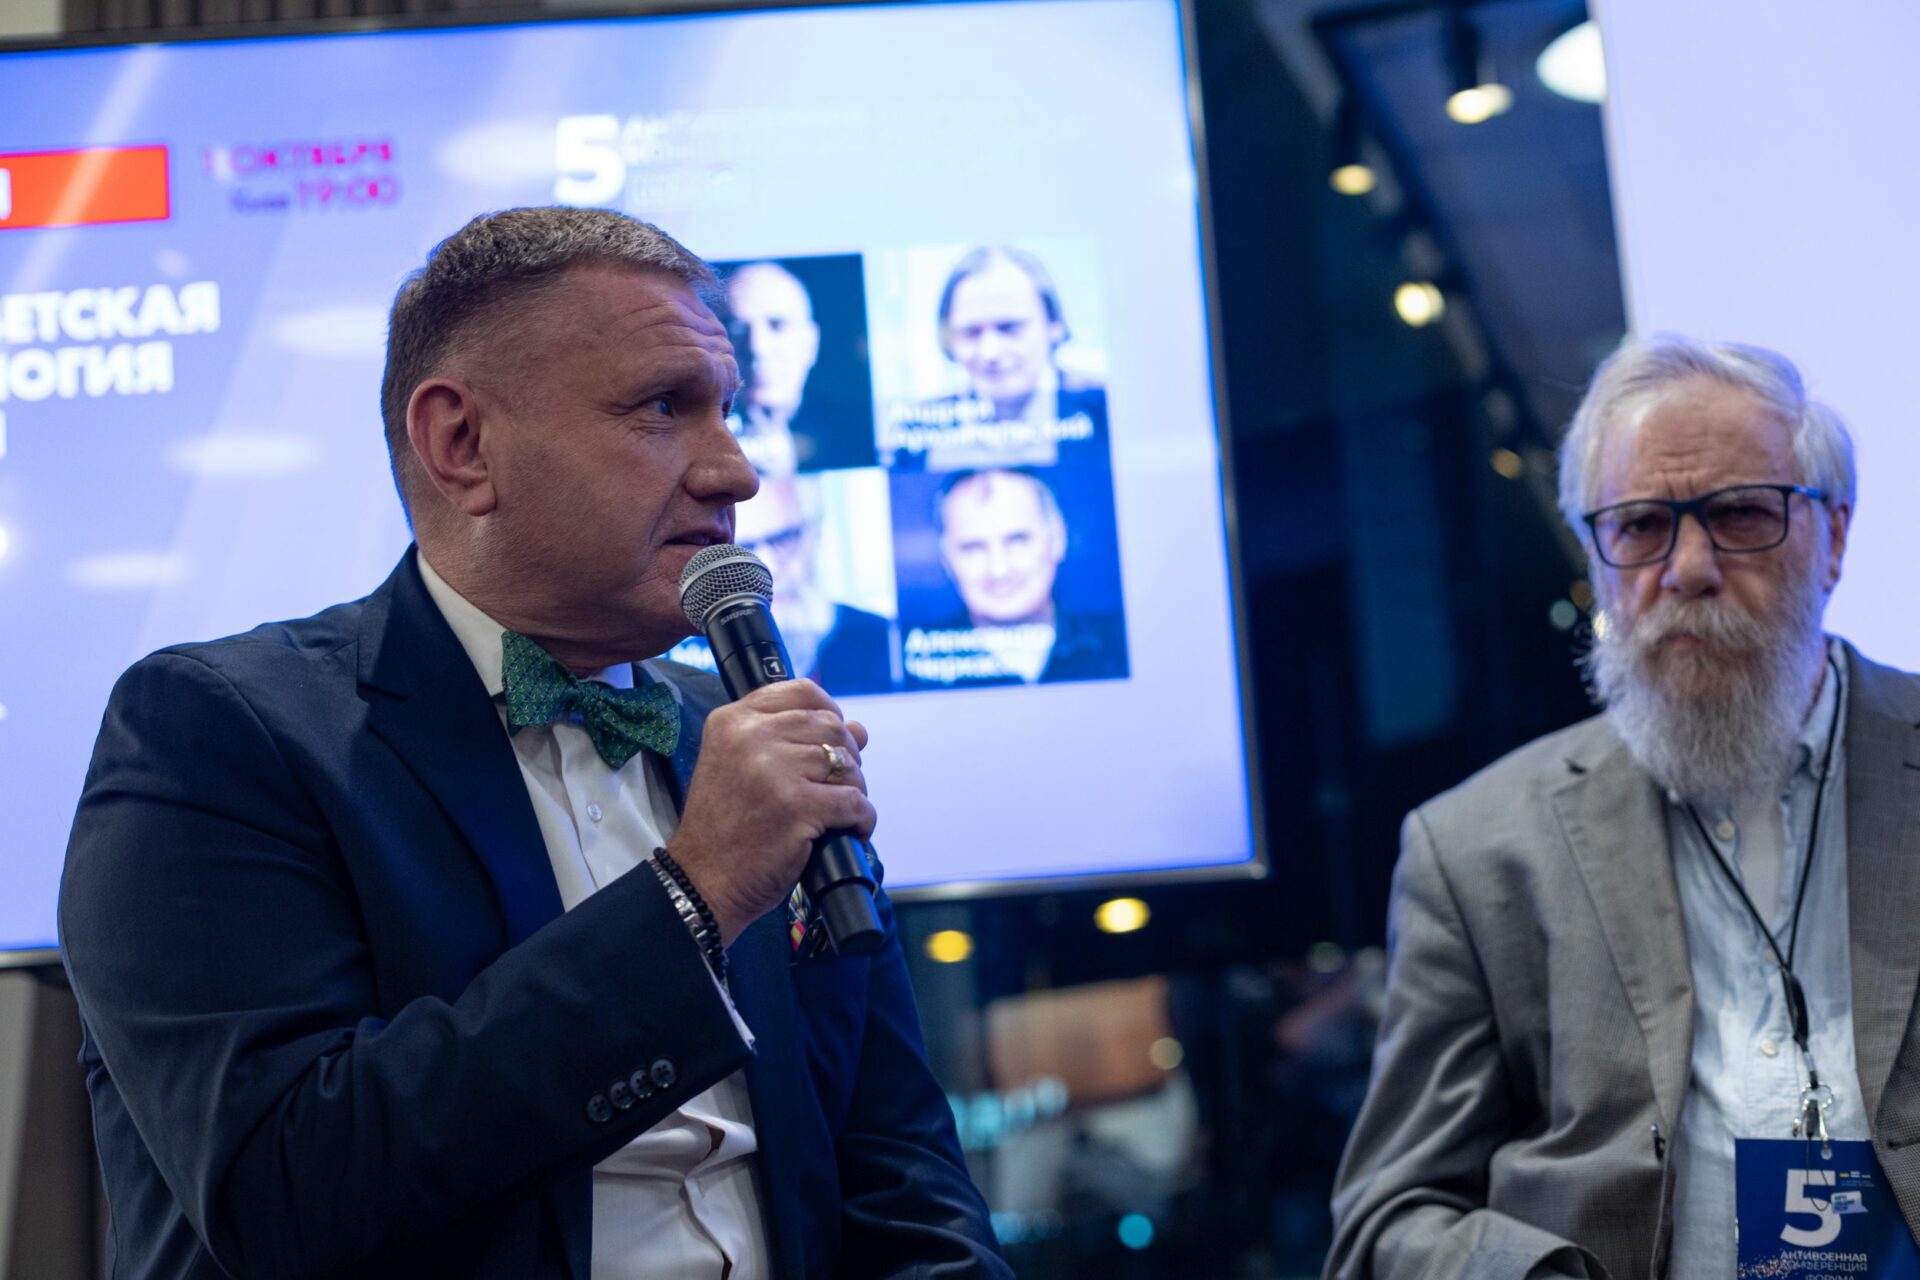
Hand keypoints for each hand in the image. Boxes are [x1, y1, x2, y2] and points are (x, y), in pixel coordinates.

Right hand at [666, 680, 873, 946]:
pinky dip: (862, 819)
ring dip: (854, 790)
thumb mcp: (743, 767)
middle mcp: (750, 737)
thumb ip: (794, 740)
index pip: (803, 691)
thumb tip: (859, 728)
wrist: (703, 881)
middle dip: (846, 758)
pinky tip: (850, 831)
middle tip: (835, 787)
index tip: (831, 739)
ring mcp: (774, 770)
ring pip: (847, 764)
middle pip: (831, 727)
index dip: (829, 712)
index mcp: (733, 720)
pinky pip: (855, 802)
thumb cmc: (726, 827)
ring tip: (838, 812)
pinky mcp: (797, 807)